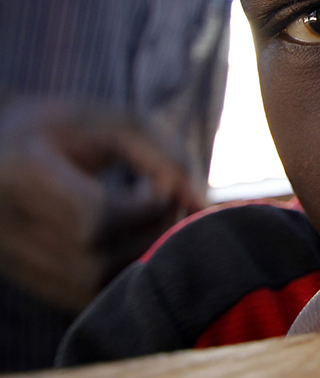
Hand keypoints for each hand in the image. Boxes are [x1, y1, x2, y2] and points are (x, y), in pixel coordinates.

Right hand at [0, 99, 199, 311]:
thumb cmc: (62, 128)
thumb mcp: (112, 122)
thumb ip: (162, 155)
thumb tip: (199, 205)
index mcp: (18, 174)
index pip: (93, 218)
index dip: (143, 209)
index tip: (155, 183)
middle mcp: (2, 226)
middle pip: (94, 261)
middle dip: (148, 235)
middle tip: (163, 203)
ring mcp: (8, 259)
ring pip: (90, 288)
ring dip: (139, 256)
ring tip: (144, 218)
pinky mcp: (23, 279)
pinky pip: (82, 298)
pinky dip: (121, 272)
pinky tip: (127, 237)